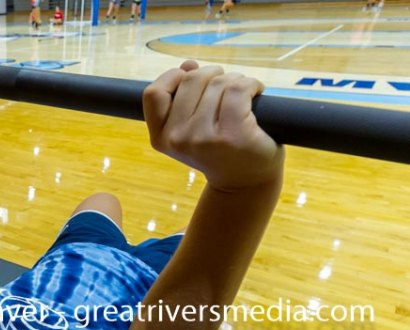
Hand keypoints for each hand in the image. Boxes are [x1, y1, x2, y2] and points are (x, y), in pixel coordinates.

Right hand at [143, 60, 283, 190]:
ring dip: (235, 80)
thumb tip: (188, 65)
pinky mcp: (233, 134)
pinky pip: (239, 88)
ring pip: (218, 82)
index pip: (153, 93)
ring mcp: (205, 138)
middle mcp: (178, 139)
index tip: (190, 79)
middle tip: (224, 88)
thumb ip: (183, 99)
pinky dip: (251, 84)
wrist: (244, 183)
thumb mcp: (189, 130)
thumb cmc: (218, 151)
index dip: (172, 77)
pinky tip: (256, 93)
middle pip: (191, 79)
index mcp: (161, 138)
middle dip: (211, 75)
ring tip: (242, 96)